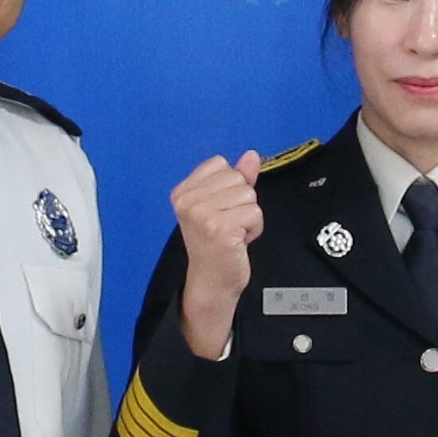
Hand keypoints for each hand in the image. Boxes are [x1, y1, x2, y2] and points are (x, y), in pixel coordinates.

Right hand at [169, 152, 267, 356]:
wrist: (212, 281)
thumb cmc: (216, 244)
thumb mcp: (222, 205)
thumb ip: (237, 178)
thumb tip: (251, 155)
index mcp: (182, 192)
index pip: (221, 164)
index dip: (230, 186)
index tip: (220, 210)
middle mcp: (188, 201)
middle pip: (237, 179)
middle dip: (241, 202)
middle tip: (228, 225)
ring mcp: (202, 215)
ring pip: (248, 195)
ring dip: (248, 216)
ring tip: (233, 233)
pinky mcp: (220, 228)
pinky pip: (254, 213)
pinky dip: (254, 229)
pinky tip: (238, 241)